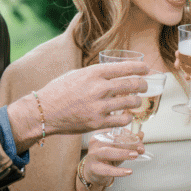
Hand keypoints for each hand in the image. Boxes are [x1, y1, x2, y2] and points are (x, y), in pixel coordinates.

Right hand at [8, 61, 149, 150]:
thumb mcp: (77, 74)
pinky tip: (126, 115)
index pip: (125, 68)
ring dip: (137, 101)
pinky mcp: (98, 122)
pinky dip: (128, 117)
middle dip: (142, 85)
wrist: (44, 111)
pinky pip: (123, 119)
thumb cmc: (58, 91)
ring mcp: (100, 106)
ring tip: (136, 101)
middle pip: (133, 84)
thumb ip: (95, 74)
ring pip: (131, 102)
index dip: (140, 68)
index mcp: (94, 73)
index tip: (146, 69)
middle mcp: (99, 88)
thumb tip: (112, 73)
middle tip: (144, 86)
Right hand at [82, 133, 143, 185]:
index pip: (116, 132)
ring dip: (123, 153)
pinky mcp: (94, 168)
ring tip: (135, 155)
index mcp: (101, 134)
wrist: (94, 173)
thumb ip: (130, 141)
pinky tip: (128, 171)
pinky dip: (119, 171)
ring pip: (108, 152)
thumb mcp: (119, 148)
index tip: (140, 140)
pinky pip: (107, 169)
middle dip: (129, 144)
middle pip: (113, 141)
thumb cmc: (106, 158)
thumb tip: (140, 134)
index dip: (130, 135)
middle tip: (140, 148)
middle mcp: (96, 143)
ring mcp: (93, 155)